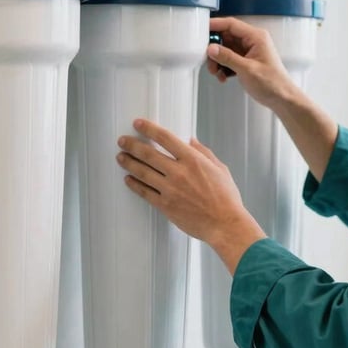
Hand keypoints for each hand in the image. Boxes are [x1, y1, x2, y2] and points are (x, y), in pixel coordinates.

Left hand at [117, 119, 265, 271]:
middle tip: (122, 140)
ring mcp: (170, 189)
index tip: (138, 123)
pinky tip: (128, 179)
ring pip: (142, 172)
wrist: (224, 224)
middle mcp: (178, 172)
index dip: (149, 128)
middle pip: (148, 154)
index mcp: (193, 160)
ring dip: (129, 162)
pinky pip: (144, 192)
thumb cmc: (226, 198)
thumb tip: (191, 141)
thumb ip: (204, 153)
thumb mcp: (220, 169)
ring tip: (120, 157)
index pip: (165, 138)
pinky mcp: (165, 205)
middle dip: (132, 145)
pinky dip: (134, 184)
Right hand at [207, 17, 297, 108]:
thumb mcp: (247, 69)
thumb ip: (227, 57)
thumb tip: (212, 48)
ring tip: (216, 72)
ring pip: (225, 49)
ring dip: (218, 60)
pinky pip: (229, 59)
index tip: (202, 30)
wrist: (282, 98)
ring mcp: (249, 52)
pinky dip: (223, 67)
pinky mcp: (246, 61)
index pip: (231, 24)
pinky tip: (223, 77)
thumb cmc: (273, 83)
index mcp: (256, 37)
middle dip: (215, 49)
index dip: (215, 25)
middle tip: (208, 60)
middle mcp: (252, 41)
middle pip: (226, 37)